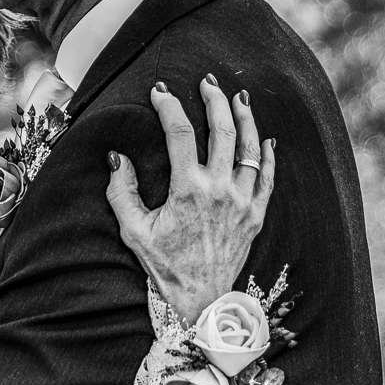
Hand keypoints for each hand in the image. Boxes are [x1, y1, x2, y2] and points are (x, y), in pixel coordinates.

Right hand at [107, 76, 273, 329]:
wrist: (200, 302)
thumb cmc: (166, 266)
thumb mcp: (134, 231)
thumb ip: (122, 192)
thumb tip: (117, 157)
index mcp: (188, 191)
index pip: (180, 133)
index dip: (170, 107)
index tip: (161, 91)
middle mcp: (220, 191)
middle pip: (222, 131)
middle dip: (214, 100)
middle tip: (207, 82)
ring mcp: (242, 203)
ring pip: (250, 149)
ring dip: (245, 119)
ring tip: (238, 97)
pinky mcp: (255, 216)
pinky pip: (267, 178)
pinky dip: (267, 155)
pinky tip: (266, 138)